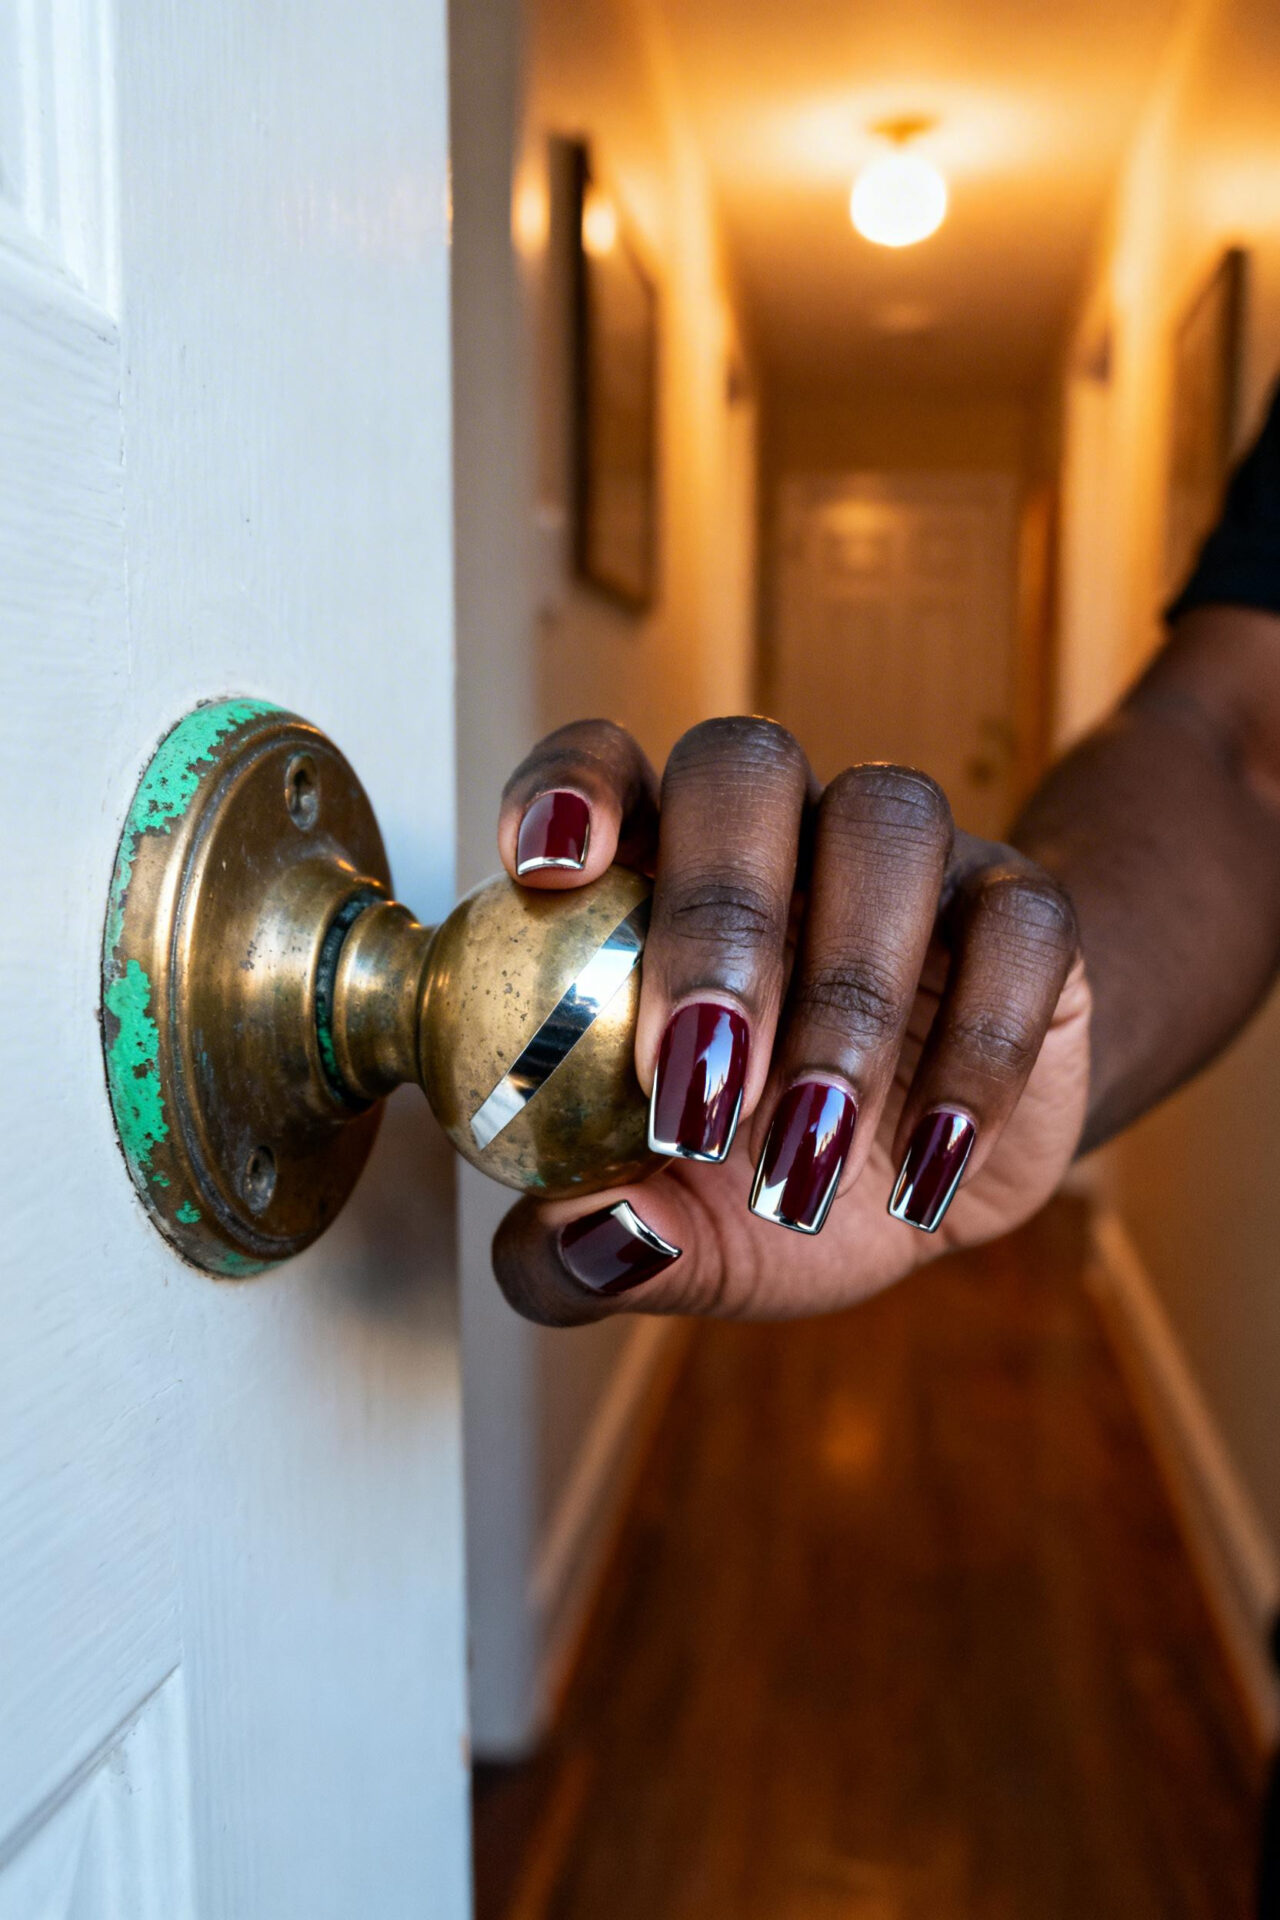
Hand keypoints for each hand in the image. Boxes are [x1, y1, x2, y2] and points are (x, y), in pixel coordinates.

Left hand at [491, 718, 1090, 1323]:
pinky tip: (927, 1171)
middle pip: (745, 768)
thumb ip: (589, 1254)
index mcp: (662, 867)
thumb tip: (575, 1241)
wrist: (936, 1185)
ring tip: (806, 1164)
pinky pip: (1020, 928)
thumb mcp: (674, 1237)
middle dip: (716, 921)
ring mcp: (912, 857)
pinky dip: (977, 1056)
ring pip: (888, 825)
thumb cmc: (764, 1179)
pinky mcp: (1025, 912)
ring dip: (845, 999)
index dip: (571, 785)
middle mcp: (782, 828)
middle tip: (692, 1087)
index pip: (604, 761)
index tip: (543, 873)